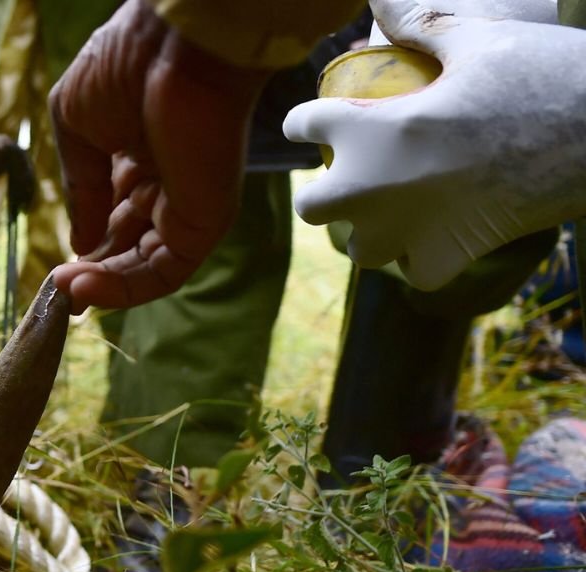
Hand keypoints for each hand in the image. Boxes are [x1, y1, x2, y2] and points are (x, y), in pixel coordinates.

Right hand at [48, 0, 269, 312]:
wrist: (173, 49)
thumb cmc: (123, 68)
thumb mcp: (75, 127)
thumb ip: (79, 187)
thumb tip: (79, 240)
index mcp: (135, 156)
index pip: (110, 214)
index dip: (84, 243)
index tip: (57, 270)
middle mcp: (163, 185)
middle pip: (125, 246)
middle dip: (90, 274)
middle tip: (57, 293)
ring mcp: (185, 207)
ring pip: (142, 267)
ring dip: (100, 286)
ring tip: (65, 288)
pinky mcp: (203, 224)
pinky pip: (163, 273)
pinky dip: (124, 290)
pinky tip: (84, 287)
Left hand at [284, 0, 580, 290]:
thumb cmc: (543, 77)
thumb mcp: (478, 38)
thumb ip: (420, 23)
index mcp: (372, 127)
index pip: (303, 124)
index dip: (307, 120)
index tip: (315, 121)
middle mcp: (375, 185)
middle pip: (313, 207)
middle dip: (325, 193)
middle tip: (351, 177)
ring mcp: (409, 228)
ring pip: (360, 250)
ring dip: (369, 232)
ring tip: (390, 212)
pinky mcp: (449, 258)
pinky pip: (414, 272)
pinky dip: (420, 260)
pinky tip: (431, 239)